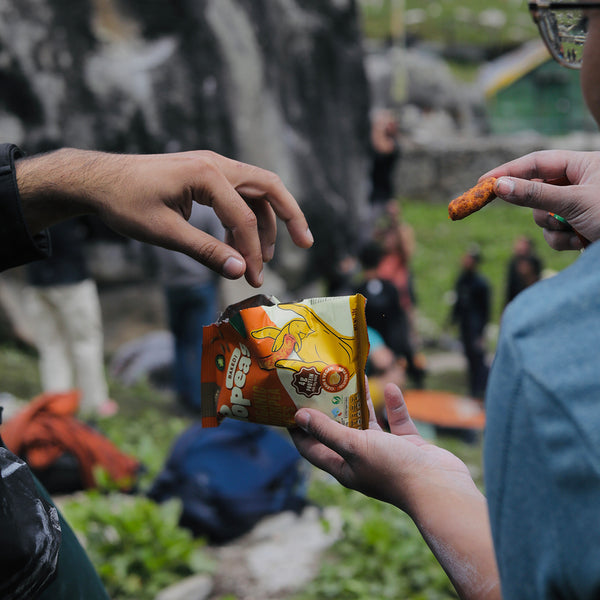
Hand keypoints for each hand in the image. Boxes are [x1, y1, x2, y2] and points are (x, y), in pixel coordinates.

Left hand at [16, 148, 312, 286]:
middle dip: (290, 216)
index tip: (252, 278)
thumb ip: (206, 251)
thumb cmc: (124, 203)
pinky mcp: (205, 175)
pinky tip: (240, 242)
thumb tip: (240, 271)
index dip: (252, 250)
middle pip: (268, 188)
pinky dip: (246, 217)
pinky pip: (238, 194)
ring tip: (264, 257)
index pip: (244, 216)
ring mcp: (211, 167)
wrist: (97, 180)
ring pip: (255, 192)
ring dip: (265, 222)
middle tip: (306, 244)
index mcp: (207, 174)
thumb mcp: (164, 232)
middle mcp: (216, 164)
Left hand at [290, 382, 474, 513]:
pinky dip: (394, 405)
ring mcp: (386, 452)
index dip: (299, 430)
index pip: (312, 448)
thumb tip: (299, 417)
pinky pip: (397, 421)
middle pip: (340, 430)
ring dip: (362, 402)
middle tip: (322, 383)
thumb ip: (327, 430)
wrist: (440, 487)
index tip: (290, 406)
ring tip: (354, 376)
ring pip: (369, 422)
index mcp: (344, 466)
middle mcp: (362, 459)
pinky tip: (391, 387)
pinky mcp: (408, 446)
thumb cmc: (393, 469)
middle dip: (331, 408)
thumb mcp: (354, 446)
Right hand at [483, 150, 599, 250]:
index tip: (484, 182)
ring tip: (574, 230)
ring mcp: (578, 206)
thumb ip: (536, 194)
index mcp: (584, 165)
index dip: (510, 170)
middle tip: (530, 211)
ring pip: (543, 216)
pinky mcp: (576, 227)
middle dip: (539, 208)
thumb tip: (499, 186)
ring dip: (553, 227)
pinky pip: (553, 233)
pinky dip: (561, 239)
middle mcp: (580, 182)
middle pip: (537, 191)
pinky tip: (581, 241)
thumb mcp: (574, 201)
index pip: (537, 162)